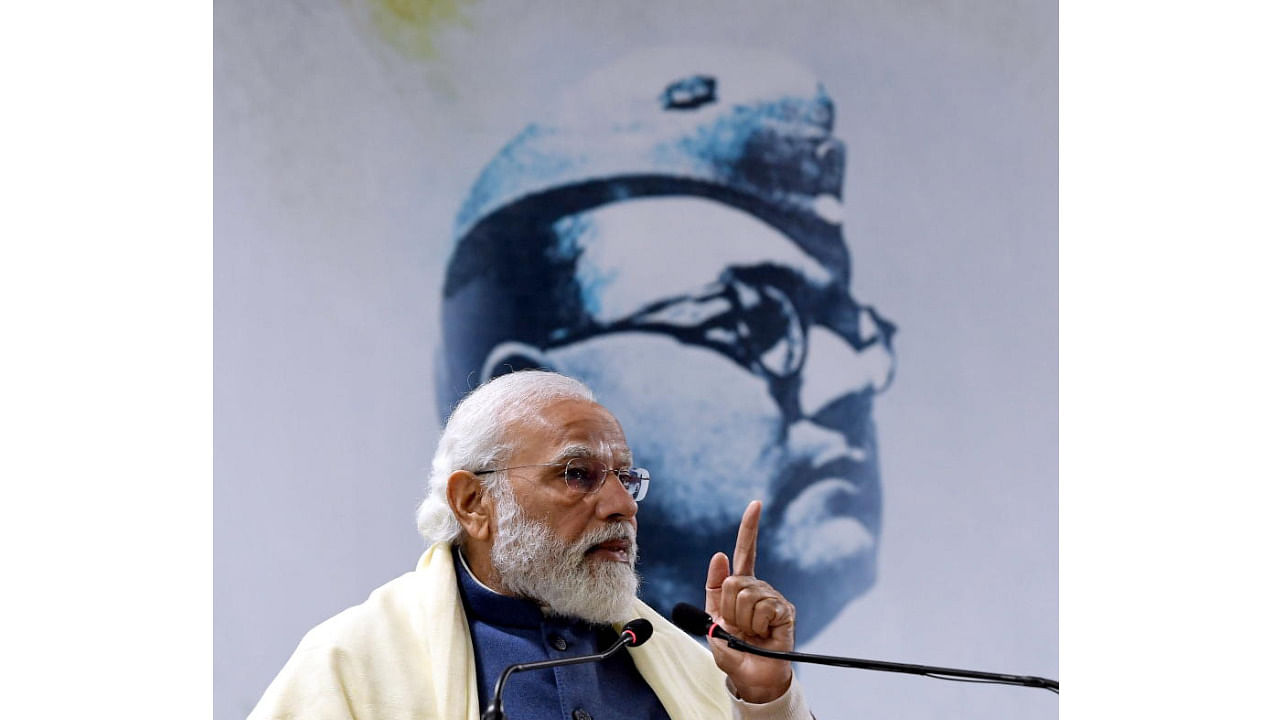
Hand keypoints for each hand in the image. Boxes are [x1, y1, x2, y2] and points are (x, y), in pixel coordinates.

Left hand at [704, 500, 795, 703]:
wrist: (753, 678)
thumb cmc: (734, 652)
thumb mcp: (714, 624)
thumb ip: (713, 590)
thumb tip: (720, 555)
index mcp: (740, 586)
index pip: (745, 552)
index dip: (750, 527)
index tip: (756, 504)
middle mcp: (758, 588)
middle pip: (733, 581)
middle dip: (728, 609)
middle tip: (737, 628)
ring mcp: (773, 598)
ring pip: (745, 595)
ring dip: (742, 620)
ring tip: (750, 633)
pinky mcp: (785, 611)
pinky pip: (762, 609)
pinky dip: (756, 626)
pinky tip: (763, 635)